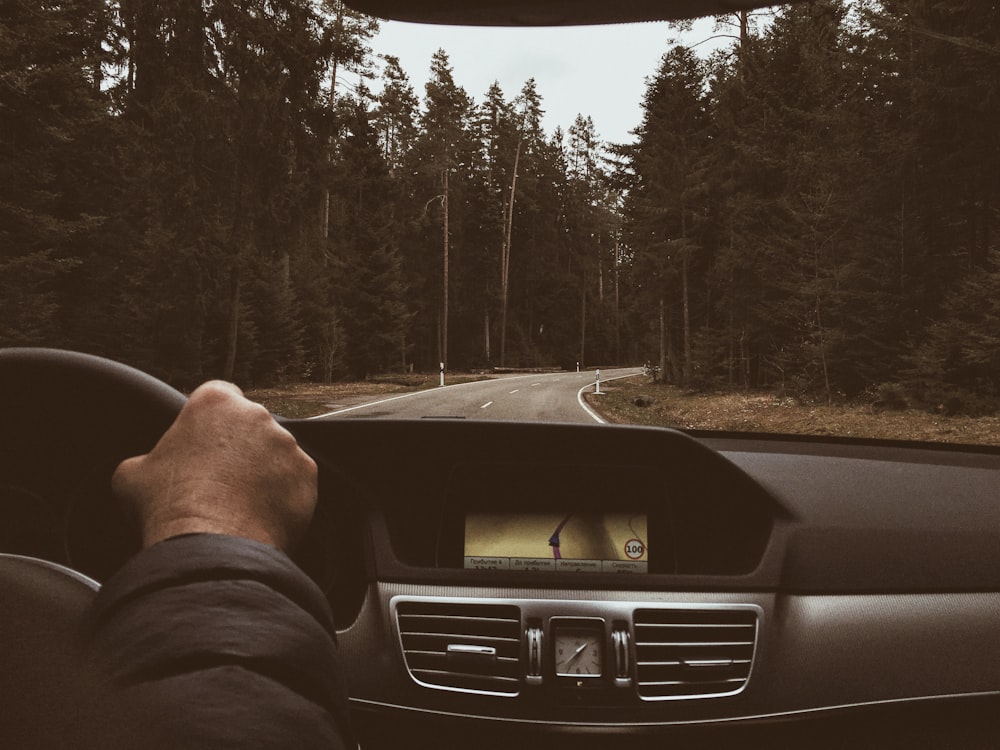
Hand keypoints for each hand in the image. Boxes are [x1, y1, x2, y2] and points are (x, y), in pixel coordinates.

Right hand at [112, 381, 316, 551]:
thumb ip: (148, 458)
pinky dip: (283, 495)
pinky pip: (296, 481)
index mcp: (214, 402)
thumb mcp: (133, 474)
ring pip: (276, 454)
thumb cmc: (169, 506)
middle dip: (239, 447)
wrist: (211, 546)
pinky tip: (261, 515)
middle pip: (250, 426)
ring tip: (240, 503)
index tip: (206, 440)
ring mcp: (287, 444)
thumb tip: (146, 469)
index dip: (211, 420)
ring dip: (264, 471)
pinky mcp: (307, 474)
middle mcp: (257, 415)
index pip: (219, 395)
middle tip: (220, 480)